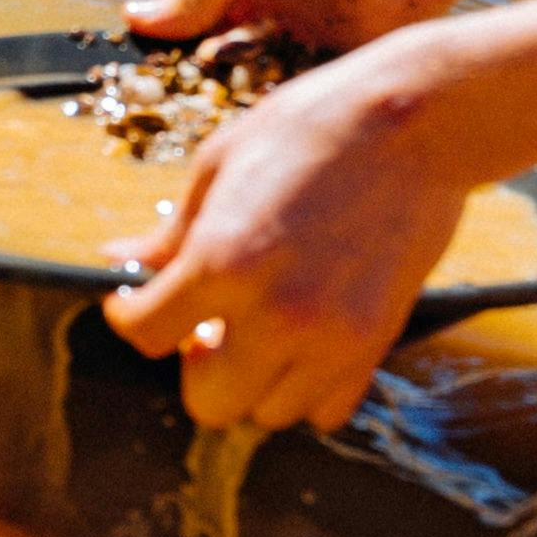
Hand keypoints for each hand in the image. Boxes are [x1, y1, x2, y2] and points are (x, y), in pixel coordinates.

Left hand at [97, 42, 482, 433]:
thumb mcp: (220, 162)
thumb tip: (121, 257)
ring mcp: (333, 337)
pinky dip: (305, 388)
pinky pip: (327, 409)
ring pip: (268, 414)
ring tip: (257, 326)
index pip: (147, 335)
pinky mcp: (376, 343)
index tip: (134, 302)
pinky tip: (300, 341)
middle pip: (208, 401)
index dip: (129, 318)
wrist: (415, 122)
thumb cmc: (311, 126)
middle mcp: (277, 313)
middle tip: (202, 322)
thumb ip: (171, 228)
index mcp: (222, 259)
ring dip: (251, 380)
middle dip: (192, 365)